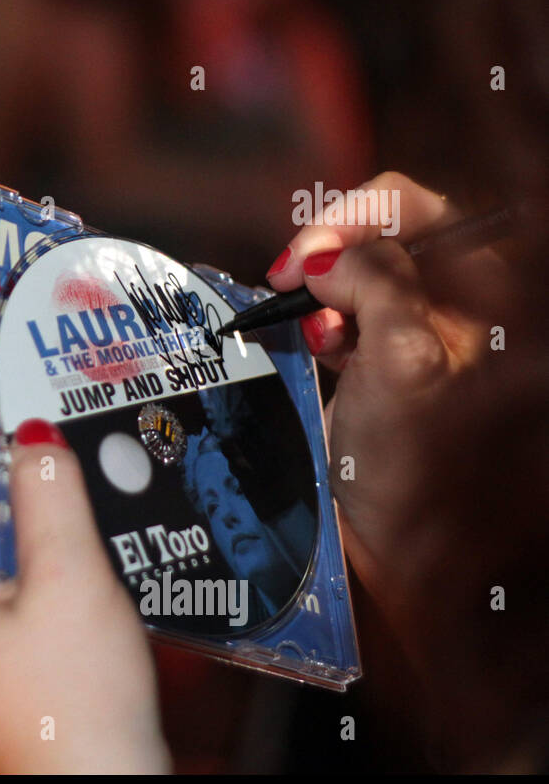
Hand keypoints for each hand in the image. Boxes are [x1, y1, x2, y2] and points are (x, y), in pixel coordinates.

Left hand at [0, 421, 168, 773]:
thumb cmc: (72, 722)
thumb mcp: (71, 580)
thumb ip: (49, 495)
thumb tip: (34, 442)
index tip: (18, 474)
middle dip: (11, 548)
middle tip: (51, 568)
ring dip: (21, 584)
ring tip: (57, 610)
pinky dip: (20, 619)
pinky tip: (54, 636)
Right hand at [266, 171, 548, 768]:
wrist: (388, 572)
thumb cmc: (412, 483)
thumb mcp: (404, 365)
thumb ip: (377, 282)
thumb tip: (330, 252)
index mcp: (493, 310)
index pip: (434, 212)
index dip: (366, 214)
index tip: (310, 253)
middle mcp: (465, 321)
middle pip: (395, 238)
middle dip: (336, 249)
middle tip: (291, 281)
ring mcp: (426, 349)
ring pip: (365, 278)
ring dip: (324, 289)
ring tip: (301, 328)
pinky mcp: (387, 377)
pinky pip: (351, 319)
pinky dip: (321, 322)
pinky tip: (306, 347)